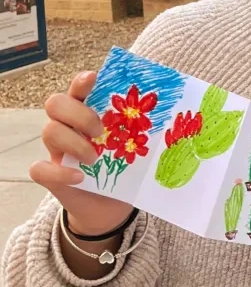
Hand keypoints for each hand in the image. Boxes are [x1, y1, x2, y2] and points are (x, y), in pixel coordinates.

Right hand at [31, 71, 134, 234]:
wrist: (110, 208)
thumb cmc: (124, 170)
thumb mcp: (136, 147)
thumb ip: (143, 128)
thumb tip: (175, 109)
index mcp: (88, 113)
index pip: (79, 89)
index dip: (82, 81)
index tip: (94, 78)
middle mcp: (68, 126)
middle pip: (56, 103)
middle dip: (78, 114)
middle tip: (100, 132)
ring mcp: (57, 150)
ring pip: (49, 131)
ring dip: (74, 143)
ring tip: (94, 159)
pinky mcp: (50, 175)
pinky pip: (39, 168)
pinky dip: (59, 173)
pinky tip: (79, 178)